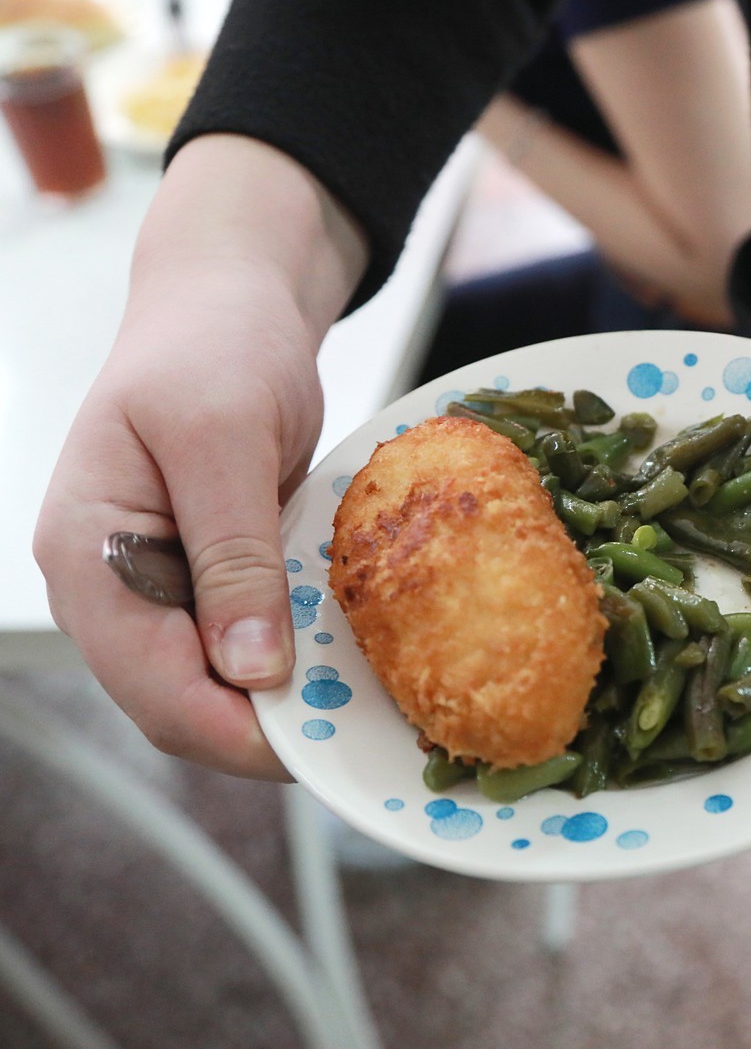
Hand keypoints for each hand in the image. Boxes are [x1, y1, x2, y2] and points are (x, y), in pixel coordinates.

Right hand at [33, 135, 364, 779]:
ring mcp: (158, 584)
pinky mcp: (207, 575)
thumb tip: (250, 670)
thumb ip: (233, 554)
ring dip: (283, 702)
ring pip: (213, 682)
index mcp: (88, 555)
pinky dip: (294, 658)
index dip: (233, 733)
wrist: (229, 298)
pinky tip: (350, 661)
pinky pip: (244, 642)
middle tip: (358, 738)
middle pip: (178, 701)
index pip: (150, 685)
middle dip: (263, 730)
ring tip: (364, 709)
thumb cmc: (214, 344)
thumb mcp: (223, 438)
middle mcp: (111, 585)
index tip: (317, 750)